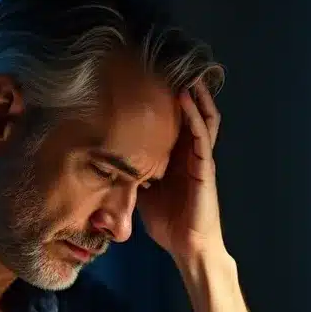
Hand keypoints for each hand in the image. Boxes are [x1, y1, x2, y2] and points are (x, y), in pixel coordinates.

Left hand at [138, 81, 223, 260]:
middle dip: (187, 88)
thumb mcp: (142, 192)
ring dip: (195, 94)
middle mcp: (192, 153)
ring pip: (203, 117)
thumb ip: (132, 174)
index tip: (152, 77)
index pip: (177, 121)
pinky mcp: (205, 168)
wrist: (188, 248)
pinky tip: (185, 98)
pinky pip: (202, 136)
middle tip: (173, 63)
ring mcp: (201, 159)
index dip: (169, 100)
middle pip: (194, 112)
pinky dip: (195, 115)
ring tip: (185, 71)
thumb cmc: (169, 223)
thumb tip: (105, 161)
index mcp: (179, 158)